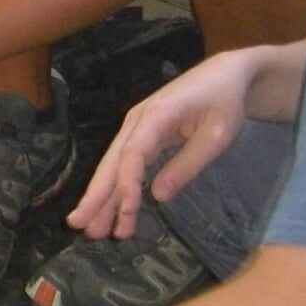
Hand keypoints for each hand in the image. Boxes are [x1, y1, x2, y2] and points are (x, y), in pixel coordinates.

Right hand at [69, 50, 259, 241]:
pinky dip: (117, 188)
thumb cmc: (225, 102)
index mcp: (156, 116)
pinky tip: (111, 210)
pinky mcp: (141, 135)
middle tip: (80, 226)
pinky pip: (125, 164)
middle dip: (96, 196)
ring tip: (93, 230)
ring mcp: (135, 128)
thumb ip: (187, 164)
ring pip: (114, 166)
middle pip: (112, 162)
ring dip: (103, 198)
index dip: (127, 185)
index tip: (127, 212)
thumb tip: (158, 195)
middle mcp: (136, 121)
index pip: (133, 155)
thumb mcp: (217, 135)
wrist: (225, 75)